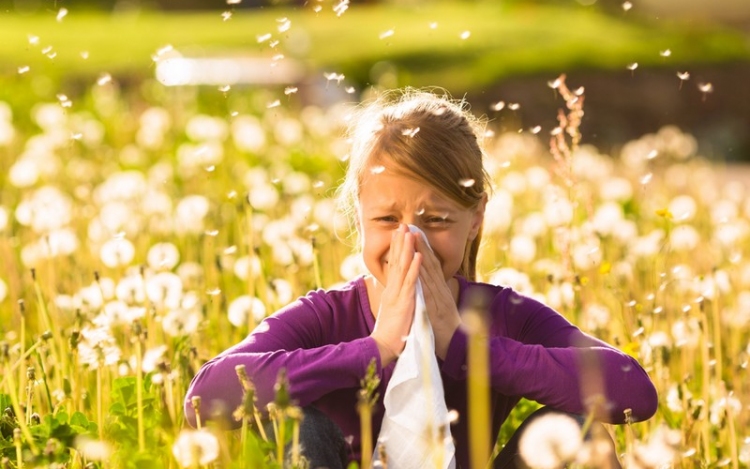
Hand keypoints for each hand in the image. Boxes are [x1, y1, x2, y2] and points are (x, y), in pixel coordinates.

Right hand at [370, 225, 422, 365]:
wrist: (383, 347)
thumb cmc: (390, 332)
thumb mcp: (392, 310)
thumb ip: (394, 298)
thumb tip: (396, 290)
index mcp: (391, 291)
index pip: (393, 265)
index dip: (397, 249)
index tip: (399, 234)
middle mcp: (392, 289)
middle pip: (396, 261)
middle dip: (400, 242)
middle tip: (402, 225)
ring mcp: (398, 294)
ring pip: (403, 267)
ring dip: (407, 249)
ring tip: (410, 233)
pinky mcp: (404, 302)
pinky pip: (411, 282)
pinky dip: (415, 268)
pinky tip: (418, 255)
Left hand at [414, 234, 461, 358]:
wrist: (456, 346)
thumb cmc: (446, 329)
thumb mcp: (440, 308)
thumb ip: (435, 295)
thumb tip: (430, 285)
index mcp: (439, 290)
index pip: (430, 265)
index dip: (423, 249)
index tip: (414, 234)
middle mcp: (440, 290)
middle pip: (429, 263)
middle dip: (420, 244)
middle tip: (412, 227)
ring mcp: (439, 297)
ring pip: (429, 272)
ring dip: (421, 254)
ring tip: (413, 237)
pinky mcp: (435, 308)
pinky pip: (428, 289)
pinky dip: (423, 276)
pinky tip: (418, 264)